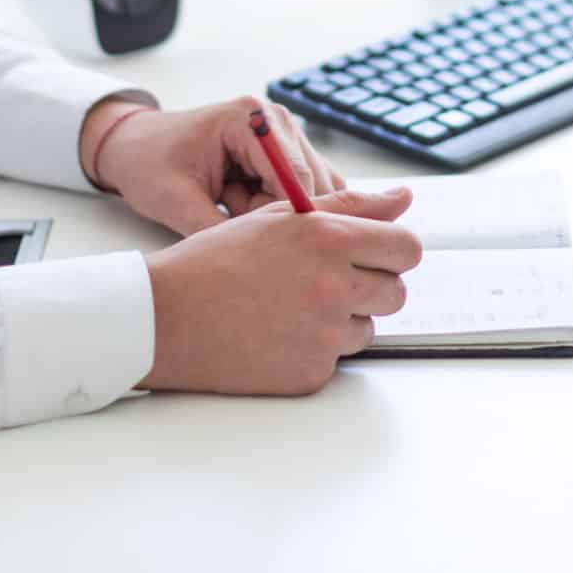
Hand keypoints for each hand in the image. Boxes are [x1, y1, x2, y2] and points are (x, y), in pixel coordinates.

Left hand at [84, 95, 344, 234]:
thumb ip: (218, 230)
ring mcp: (283, 134)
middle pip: (310, 183)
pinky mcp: (283, 152)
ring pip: (308, 191)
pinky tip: (242, 205)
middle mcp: (275, 119)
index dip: (289, 218)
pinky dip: (275, 207)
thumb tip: (256, 263)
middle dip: (277, 213)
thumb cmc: (148, 164)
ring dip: (275, 211)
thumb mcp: (175, 202)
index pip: (295, 174)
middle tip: (229, 216)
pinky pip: (299, 190)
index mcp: (250, 117)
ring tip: (230, 206)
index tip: (267, 248)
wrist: (134, 147)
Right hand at [140, 188, 423, 393]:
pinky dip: (315, 350)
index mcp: (328, 239)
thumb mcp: (280, 217)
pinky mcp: (311, 373)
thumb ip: (349, 206)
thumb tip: (402, 199)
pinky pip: (337, 360)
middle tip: (327, 282)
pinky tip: (277, 335)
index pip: (406, 247)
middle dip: (371, 286)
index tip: (376, 255)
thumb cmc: (215, 262)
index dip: (393, 251)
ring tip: (292, 308)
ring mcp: (324, 334)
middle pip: (396, 291)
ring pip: (369, 327)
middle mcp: (333, 286)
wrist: (165, 318)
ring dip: (344, 320)